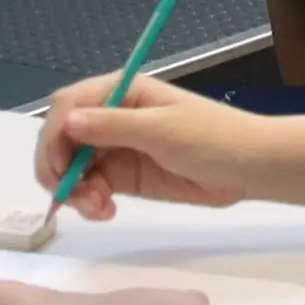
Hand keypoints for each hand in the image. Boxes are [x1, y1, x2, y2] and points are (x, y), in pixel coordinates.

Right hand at [37, 72, 257, 215]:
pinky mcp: (125, 176)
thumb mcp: (163, 130)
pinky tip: (106, 212)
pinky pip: (92, 187)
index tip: (57, 168)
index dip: (54, 136)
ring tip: (98, 209)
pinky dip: (90, 202)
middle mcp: (112, 117)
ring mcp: (117, 148)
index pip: (67, 106)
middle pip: (62, 138)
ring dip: (74, 190)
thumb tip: (67, 121)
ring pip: (73, 167)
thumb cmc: (213, 138)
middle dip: (58, 168)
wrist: (250, 168)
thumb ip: (114, 126)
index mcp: (121, 92)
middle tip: (69, 197)